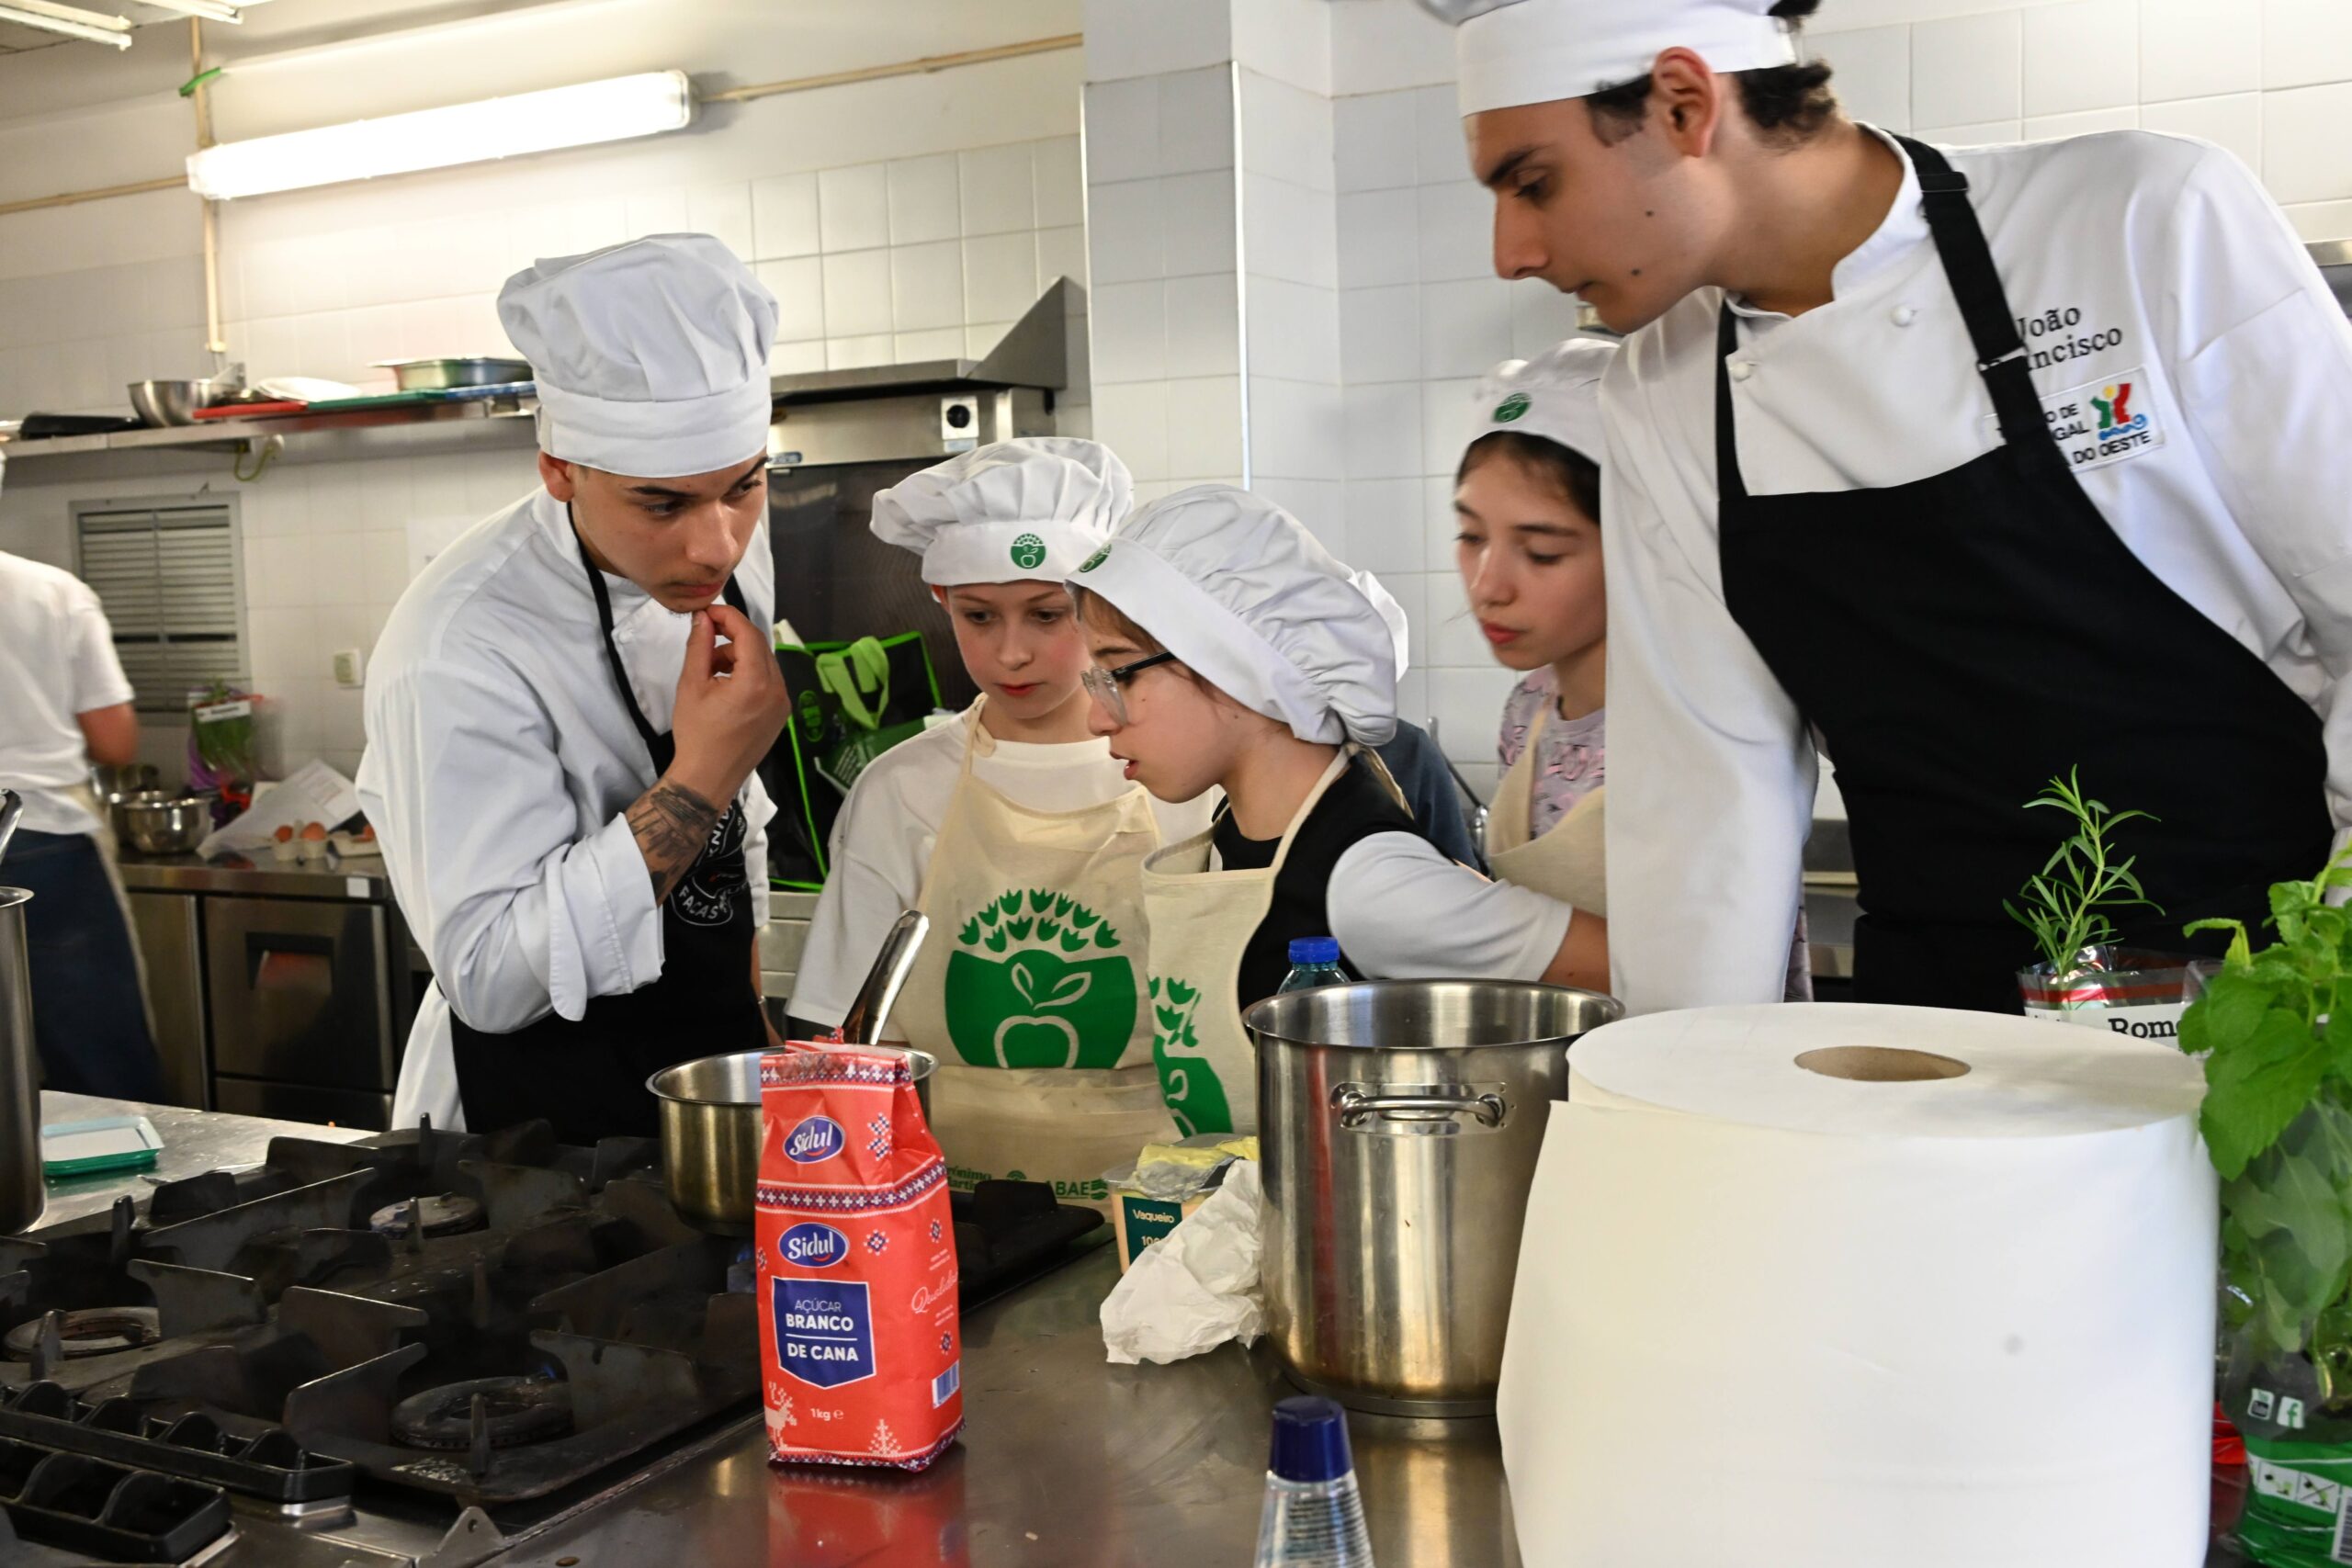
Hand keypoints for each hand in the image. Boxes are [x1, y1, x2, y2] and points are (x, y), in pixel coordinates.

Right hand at [666, 603, 788, 805]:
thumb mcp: (692, 685)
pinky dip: (748, 673)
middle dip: (733, 636)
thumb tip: (703, 618)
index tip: (708, 611)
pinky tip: (725, 684)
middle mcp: (778, 691)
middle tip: (706, 636)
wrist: (708, 778)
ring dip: (739, 656)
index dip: (728, 616)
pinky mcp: (780, 715)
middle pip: (759, 646)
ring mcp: (782, 704)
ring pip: (764, 663)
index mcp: (757, 682)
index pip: (748, 633)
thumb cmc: (696, 734)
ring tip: (710, 667)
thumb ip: (700, 646)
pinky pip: (768, 682)